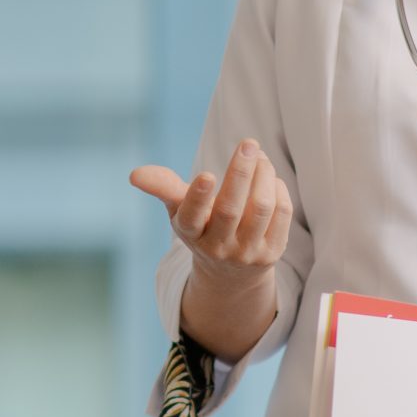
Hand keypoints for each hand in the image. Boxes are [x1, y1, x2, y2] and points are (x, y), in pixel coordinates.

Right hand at [129, 140, 291, 286]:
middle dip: (241, 173)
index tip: (206, 174)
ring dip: (264, 175)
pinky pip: (281, 214)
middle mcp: (217, 246)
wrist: (231, 272)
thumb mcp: (179, 210)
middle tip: (249, 144)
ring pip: (261, 208)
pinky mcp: (272, 252)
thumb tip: (135, 174)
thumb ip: (163, 187)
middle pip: (230, 209)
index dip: (198, 197)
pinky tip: (271, 180)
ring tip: (260, 158)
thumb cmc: (202, 226)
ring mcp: (246, 252)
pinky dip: (278, 189)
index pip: (191, 218)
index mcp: (190, 233)